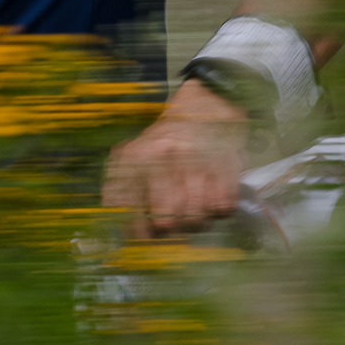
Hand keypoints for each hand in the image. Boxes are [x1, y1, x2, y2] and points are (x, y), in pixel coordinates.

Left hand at [102, 80, 248, 237]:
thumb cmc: (166, 138)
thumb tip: (117, 228)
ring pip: (196, 218)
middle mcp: (165, 156)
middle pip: (165, 222)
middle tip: (171, 227)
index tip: (142, 239)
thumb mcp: (134, 153)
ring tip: (193, 213)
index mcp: (138, 155)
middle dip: (168, 231)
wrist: (204, 104)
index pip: (128, 208)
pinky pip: (223, 207)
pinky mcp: (227, 163)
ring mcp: (198, 160)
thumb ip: (120, 188)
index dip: (135, 233)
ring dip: (195, 224)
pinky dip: (219, 211)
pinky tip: (212, 199)